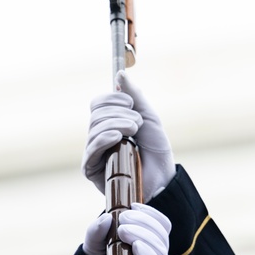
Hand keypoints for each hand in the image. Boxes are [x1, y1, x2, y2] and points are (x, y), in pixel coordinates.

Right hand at [83, 70, 175, 200]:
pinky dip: (104, 139)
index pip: (98, 103)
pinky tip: (118, 138)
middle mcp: (98, 136)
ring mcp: (94, 152)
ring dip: (117, 124)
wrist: (163, 180)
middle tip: (137, 123)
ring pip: (94, 128)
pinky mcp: (92, 169)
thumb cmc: (156, 152)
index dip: (112, 98)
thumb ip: (135, 97)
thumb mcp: (149, 119)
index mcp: (109, 123)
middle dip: (119, 113)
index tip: (131, 103)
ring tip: (135, 132)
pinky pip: (91, 148)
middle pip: (96, 114)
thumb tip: (120, 75)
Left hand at [83, 203, 171, 254]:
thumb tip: (106, 218)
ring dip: (143, 236)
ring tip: (123, 231)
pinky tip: (136, 247)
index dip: (151, 212)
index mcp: (153, 242)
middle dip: (143, 222)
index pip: (163, 224)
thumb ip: (95, 231)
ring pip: (161, 249)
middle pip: (161, 234)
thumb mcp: (94, 244)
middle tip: (122, 220)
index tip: (132, 205)